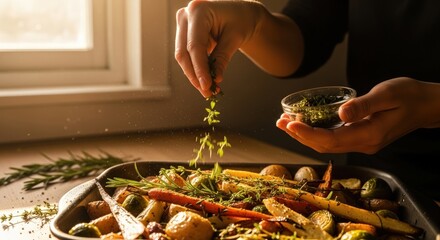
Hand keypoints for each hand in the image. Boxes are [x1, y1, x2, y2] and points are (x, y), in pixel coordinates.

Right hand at [175, 1, 265, 97]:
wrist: (242, 14)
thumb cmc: (241, 20)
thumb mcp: (235, 38)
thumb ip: (222, 58)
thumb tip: (214, 79)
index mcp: (198, 10)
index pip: (195, 45)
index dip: (199, 68)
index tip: (206, 85)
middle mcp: (186, 15)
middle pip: (184, 52)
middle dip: (194, 75)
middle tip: (207, 92)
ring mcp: (183, 25)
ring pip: (183, 56)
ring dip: (194, 75)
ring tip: (208, 90)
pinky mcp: (184, 34)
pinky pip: (187, 56)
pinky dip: (196, 69)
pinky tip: (206, 81)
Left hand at [276, 77, 439, 153]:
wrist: (426, 105)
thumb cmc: (409, 96)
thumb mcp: (387, 95)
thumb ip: (364, 105)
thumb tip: (340, 113)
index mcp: (368, 135)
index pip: (329, 139)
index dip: (307, 133)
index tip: (289, 123)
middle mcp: (363, 143)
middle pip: (323, 145)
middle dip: (299, 135)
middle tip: (279, 121)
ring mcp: (362, 142)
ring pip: (327, 144)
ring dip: (305, 135)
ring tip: (285, 123)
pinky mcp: (361, 137)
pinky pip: (334, 139)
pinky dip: (316, 132)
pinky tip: (306, 124)